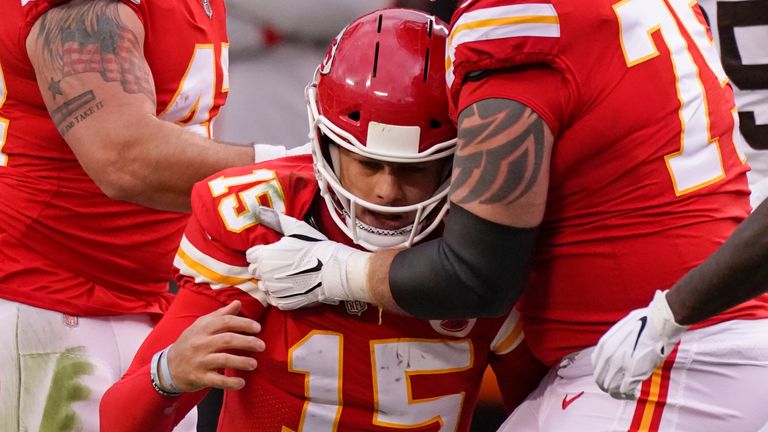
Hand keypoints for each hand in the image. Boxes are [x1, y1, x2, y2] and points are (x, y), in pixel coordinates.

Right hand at [166, 301, 264, 391]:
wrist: (168, 366)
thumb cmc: (190, 343)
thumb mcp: (201, 326)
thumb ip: (220, 315)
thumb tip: (237, 303)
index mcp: (203, 328)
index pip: (225, 322)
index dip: (243, 323)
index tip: (257, 328)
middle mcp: (201, 343)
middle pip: (227, 339)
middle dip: (247, 342)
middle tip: (261, 345)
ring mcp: (200, 361)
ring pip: (223, 360)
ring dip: (241, 361)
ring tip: (254, 364)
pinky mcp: (199, 377)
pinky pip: (216, 380)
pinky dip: (230, 382)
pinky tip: (241, 383)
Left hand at [246, 207, 370, 309]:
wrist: (333, 271)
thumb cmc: (315, 248)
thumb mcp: (295, 229)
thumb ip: (275, 220)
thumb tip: (259, 210)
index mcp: (265, 256)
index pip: (250, 256)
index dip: (261, 253)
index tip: (272, 253)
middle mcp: (265, 275)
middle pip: (255, 271)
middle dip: (264, 267)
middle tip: (281, 264)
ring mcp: (274, 291)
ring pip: (264, 286)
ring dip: (271, 282)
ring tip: (287, 276)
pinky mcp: (283, 303)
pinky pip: (274, 299)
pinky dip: (280, 294)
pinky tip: (291, 287)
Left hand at [592, 290, 687, 398]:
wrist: (659, 324)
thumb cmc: (645, 322)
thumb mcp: (621, 330)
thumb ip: (615, 343)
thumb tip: (616, 350)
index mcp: (604, 345)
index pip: (596, 367)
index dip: (603, 375)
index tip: (612, 377)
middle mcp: (608, 357)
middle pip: (601, 380)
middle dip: (608, 386)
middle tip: (618, 389)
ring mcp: (620, 366)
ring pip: (611, 388)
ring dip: (618, 393)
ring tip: (627, 393)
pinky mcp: (633, 373)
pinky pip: (625, 391)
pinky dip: (628, 395)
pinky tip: (634, 394)